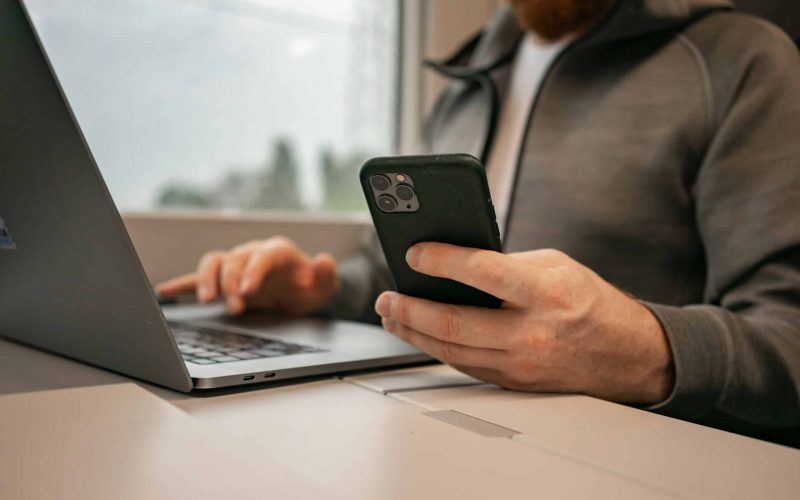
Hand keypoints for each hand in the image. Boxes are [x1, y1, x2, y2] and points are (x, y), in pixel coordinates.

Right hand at [156, 237, 338, 315]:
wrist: (298, 291)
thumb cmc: (309, 287)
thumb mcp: (324, 286)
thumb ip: (326, 275)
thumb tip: (325, 260)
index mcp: (277, 251)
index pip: (262, 256)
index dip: (253, 271)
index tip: (248, 291)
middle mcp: (252, 253)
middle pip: (234, 261)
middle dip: (232, 283)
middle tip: (236, 308)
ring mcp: (236, 265)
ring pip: (213, 262)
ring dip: (206, 279)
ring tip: (206, 300)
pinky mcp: (223, 279)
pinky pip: (199, 277)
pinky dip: (182, 283)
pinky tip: (165, 291)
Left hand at [374, 243, 673, 404]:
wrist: (627, 354)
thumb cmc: (590, 302)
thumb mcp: (555, 266)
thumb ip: (507, 263)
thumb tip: (455, 263)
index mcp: (545, 293)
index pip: (483, 272)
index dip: (442, 261)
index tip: (415, 253)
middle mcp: (531, 333)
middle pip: (453, 323)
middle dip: (410, 309)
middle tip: (387, 296)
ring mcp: (520, 364)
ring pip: (450, 351)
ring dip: (413, 332)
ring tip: (392, 314)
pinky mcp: (513, 382)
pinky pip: (464, 364)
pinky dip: (436, 348)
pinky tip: (419, 333)